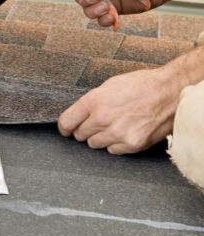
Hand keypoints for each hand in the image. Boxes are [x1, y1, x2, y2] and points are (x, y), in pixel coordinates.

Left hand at [57, 66, 182, 153]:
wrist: (170, 92)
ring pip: (94, 144)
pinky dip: (116, 144)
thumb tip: (78, 114)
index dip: (65, 127)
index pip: (66, 122)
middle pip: (80, 135)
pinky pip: (113, 150)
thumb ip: (91, 102)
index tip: (67, 129)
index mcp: (94, 101)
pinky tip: (125, 131)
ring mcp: (118, 133)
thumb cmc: (141, 85)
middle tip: (96, 124)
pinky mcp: (132, 144)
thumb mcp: (109, 86)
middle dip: (84, 130)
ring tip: (114, 125)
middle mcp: (103, 118)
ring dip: (100, 137)